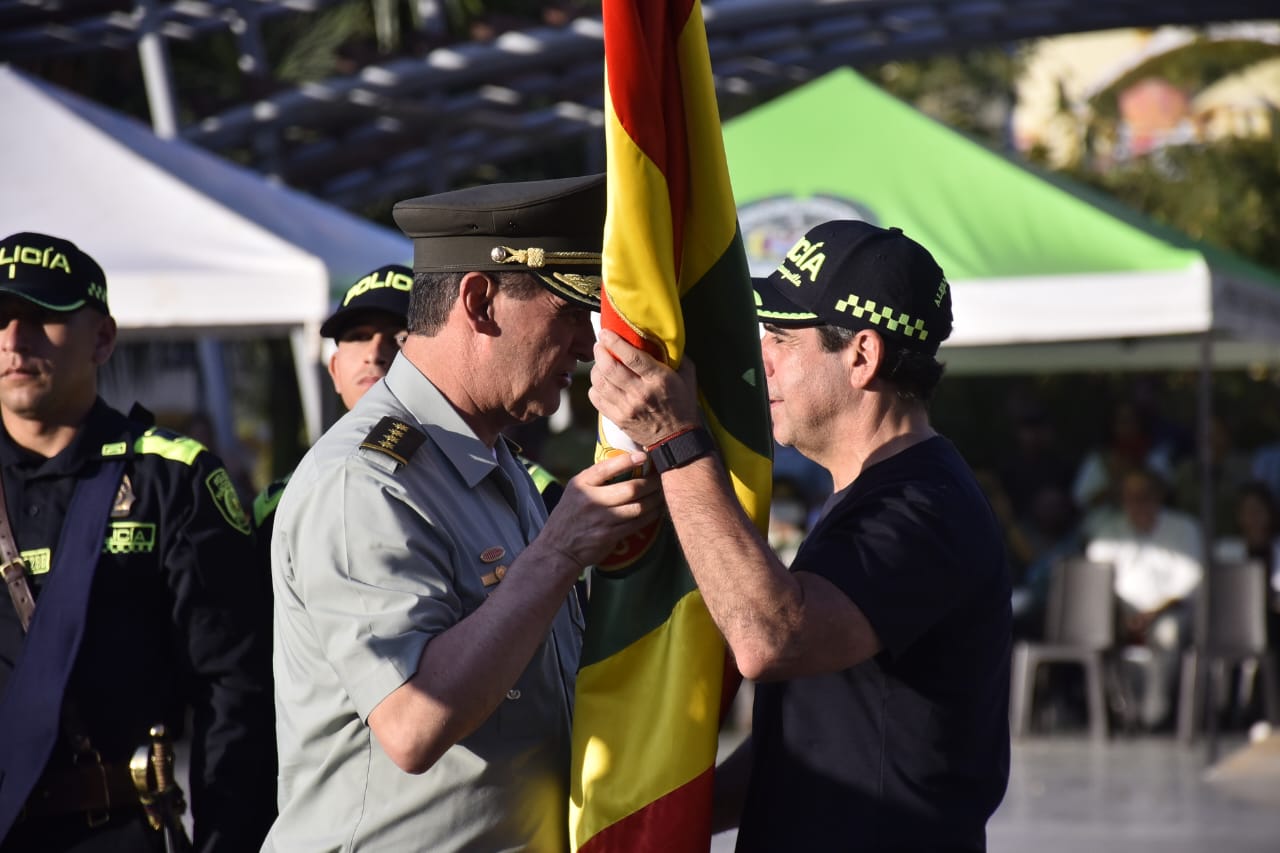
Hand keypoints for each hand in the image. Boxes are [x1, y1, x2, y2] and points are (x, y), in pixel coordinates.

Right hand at [537, 450, 664, 570]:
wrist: (558, 549)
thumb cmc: (569, 516)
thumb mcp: (574, 491)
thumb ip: (594, 479)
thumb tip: (625, 463)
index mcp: (581, 484)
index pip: (607, 467)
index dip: (628, 460)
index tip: (644, 456)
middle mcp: (591, 500)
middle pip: (631, 488)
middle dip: (651, 483)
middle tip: (660, 478)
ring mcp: (602, 519)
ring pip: (638, 507)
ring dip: (655, 500)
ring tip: (662, 494)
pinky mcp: (610, 535)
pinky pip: (637, 523)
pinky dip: (651, 516)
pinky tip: (656, 511)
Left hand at [589, 328, 700, 448]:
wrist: (677, 438)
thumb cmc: (682, 403)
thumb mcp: (687, 376)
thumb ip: (675, 356)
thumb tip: (660, 336)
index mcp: (658, 379)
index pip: (631, 356)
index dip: (614, 342)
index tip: (605, 332)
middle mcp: (640, 393)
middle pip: (610, 368)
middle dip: (600, 352)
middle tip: (600, 345)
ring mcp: (627, 408)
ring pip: (600, 382)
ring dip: (595, 368)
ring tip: (600, 362)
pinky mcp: (618, 419)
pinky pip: (597, 398)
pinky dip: (595, 387)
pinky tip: (601, 382)